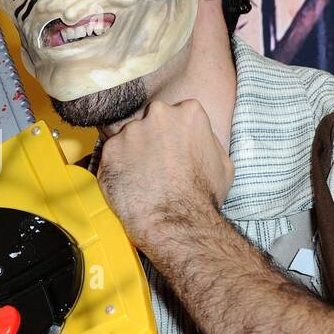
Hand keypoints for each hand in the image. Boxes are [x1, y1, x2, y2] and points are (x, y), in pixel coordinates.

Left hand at [98, 99, 233, 245]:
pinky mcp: (110, 149)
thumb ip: (209, 142)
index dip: (176, 134)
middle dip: (153, 137)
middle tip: (158, 164)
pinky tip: (130, 184)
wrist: (176, 220)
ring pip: (130, 137)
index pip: (179, 114)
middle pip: (152, 120)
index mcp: (188, 112)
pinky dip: (118, 167)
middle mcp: (158, 115)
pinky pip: (112, 155)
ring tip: (143, 178)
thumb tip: (200, 138)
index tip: (175, 149)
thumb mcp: (223, 164)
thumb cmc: (203, 196)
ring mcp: (131, 131)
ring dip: (134, 153)